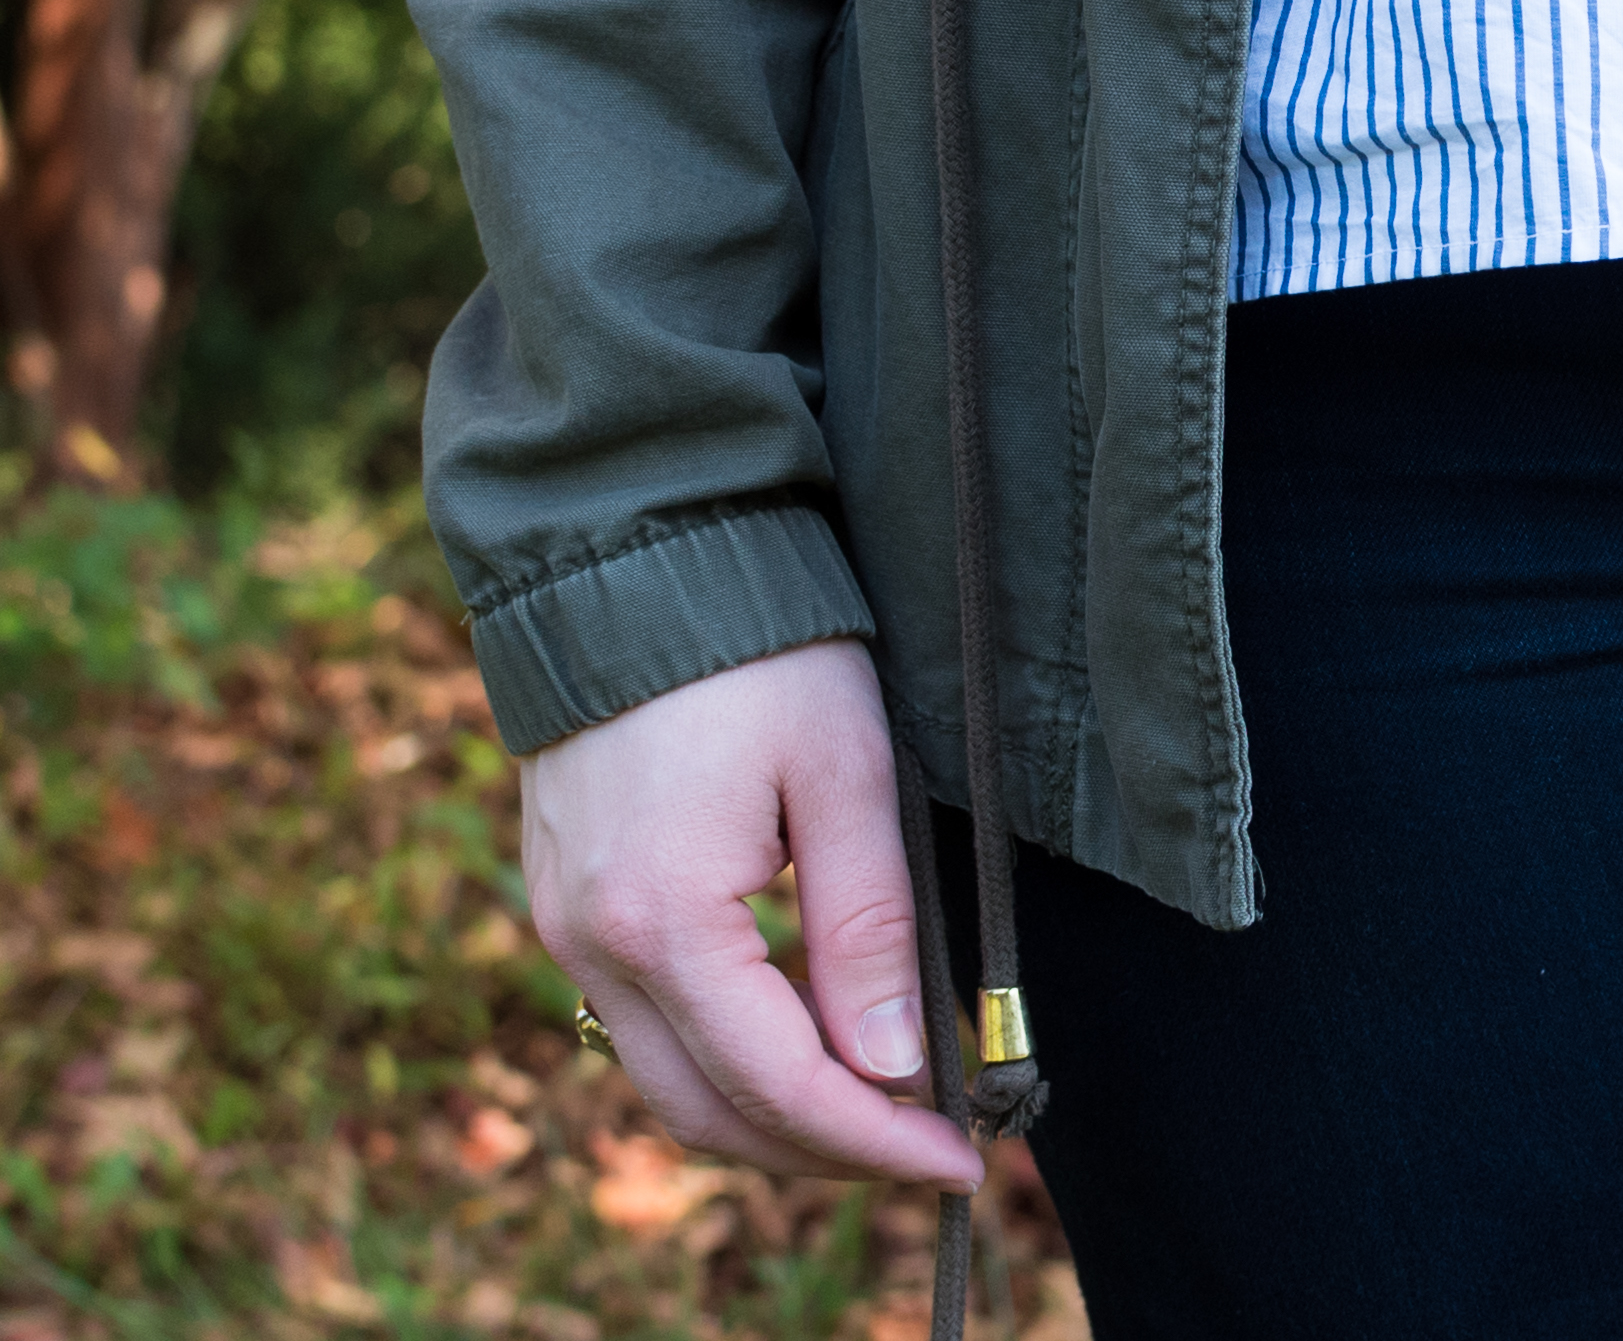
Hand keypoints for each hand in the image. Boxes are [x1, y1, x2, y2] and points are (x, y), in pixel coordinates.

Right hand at [521, 639, 981, 1187]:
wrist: (631, 556)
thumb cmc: (757, 651)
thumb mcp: (847, 775)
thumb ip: (868, 927)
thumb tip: (892, 1068)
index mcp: (662, 922)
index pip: (780, 1087)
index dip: (876, 1142)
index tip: (964, 1159)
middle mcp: (590, 947)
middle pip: (711, 1112)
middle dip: (827, 1151)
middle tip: (932, 1147)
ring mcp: (565, 930)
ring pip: (671, 1080)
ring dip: (776, 1113)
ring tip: (886, 1106)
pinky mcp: (566, 906)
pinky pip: (645, 1023)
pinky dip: (729, 1055)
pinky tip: (813, 1034)